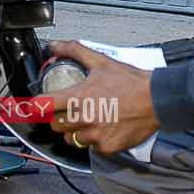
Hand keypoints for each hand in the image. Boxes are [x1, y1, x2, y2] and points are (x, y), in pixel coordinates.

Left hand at [43, 40, 160, 155]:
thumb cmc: (131, 82)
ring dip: (76, 131)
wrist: (157, 100)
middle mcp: (84, 118)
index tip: (36, 106)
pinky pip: (91, 147)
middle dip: (59, 118)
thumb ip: (74, 51)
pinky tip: (104, 128)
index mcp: (79, 97)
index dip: (37, 106)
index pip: (44, 105)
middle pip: (55, 125)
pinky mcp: (106, 147)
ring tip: (89, 120)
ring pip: (71, 139)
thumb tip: (55, 45)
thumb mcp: (101, 61)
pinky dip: (94, 140)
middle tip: (70, 110)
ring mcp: (95, 135)